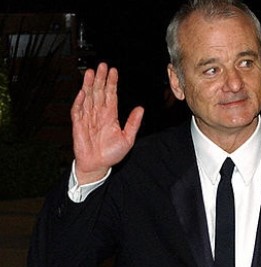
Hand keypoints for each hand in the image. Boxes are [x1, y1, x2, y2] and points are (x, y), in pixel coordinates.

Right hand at [71, 62, 143, 183]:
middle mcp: (98, 114)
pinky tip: (82, 92)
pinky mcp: (78, 124)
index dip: (111, 83)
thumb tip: (140, 109)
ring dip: (88, 85)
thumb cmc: (111, 153)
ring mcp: (88, 118)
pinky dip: (80, 101)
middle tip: (102, 65)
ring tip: (91, 72)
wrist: (98, 165)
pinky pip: (78, 110)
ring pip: (88, 97)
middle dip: (100, 79)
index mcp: (110, 116)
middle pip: (99, 92)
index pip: (111, 95)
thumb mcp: (127, 138)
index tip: (113, 71)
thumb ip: (133, 123)